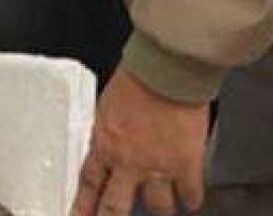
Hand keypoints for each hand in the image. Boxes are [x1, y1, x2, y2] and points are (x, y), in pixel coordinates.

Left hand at [71, 69, 209, 215]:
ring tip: (161, 210)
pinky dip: (190, 200)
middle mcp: (128, 162)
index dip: (82, 207)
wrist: (167, 71)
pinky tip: (189, 201)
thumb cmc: (137, 80)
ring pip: (157, 207)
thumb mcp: (107, 108)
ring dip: (159, 210)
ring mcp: (159, 167)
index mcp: (104, 145)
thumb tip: (107, 143)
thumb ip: (107, 132)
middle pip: (115, 206)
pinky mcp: (187, 164)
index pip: (88, 185)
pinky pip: (190, 194)